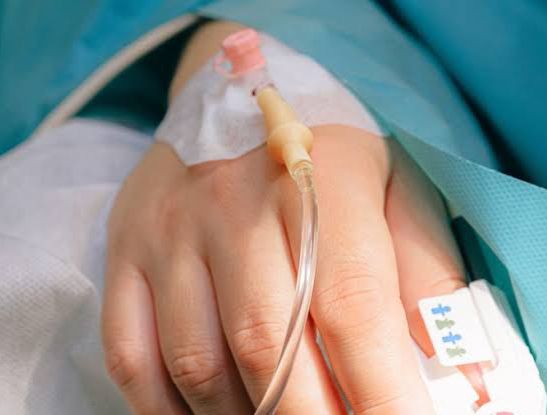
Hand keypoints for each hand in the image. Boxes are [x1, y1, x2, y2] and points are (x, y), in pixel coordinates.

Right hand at [101, 123, 465, 413]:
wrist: (236, 97)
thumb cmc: (328, 152)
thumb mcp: (395, 187)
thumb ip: (426, 273)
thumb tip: (453, 370)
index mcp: (319, 180)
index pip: (352, 304)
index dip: (380, 390)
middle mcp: (233, 204)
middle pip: (267, 344)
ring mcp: (169, 230)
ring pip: (197, 362)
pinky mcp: (125, 250)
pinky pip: (131, 354)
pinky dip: (169, 409)